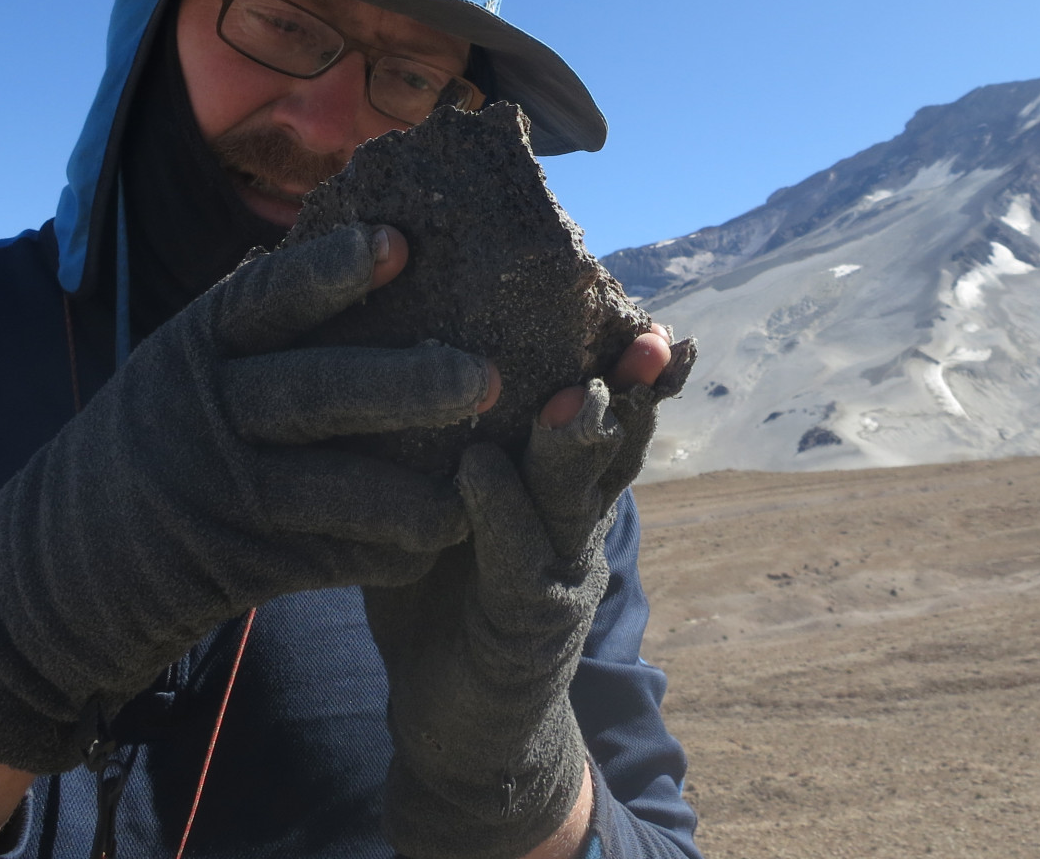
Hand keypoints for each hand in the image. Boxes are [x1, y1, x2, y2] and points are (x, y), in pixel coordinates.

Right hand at [0, 224, 495, 774]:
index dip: (332, 269)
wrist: (48, 576)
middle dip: (405, 382)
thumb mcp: (176, 372)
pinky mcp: (234, 566)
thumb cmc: (145, 448)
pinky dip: (385, 553)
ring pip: (333, 488)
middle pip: (314, 391)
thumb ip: (252, 331)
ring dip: (413, 492)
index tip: (401, 241)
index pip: (264, 300)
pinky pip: (329, 560)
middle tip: (484, 376)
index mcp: (190, 352)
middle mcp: (202, 414)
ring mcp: (218, 495)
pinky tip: (438, 542)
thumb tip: (365, 250)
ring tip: (479, 484)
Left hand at [363, 328, 690, 858]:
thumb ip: (452, 436)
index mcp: (562, 483)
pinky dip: (500, 514)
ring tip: (573, 397)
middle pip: (614, 444)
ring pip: (580, 500)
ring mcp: (561, 576)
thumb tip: (402, 331)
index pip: (604, 408)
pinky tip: (478, 472)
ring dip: (578, 446)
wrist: (459, 731)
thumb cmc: (446, 595)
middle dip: (628, 390)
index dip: (623, 362)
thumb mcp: (453, 504)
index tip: (637, 309)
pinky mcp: (528, 630)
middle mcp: (576, 522)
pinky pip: (519, 564)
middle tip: (634, 337)